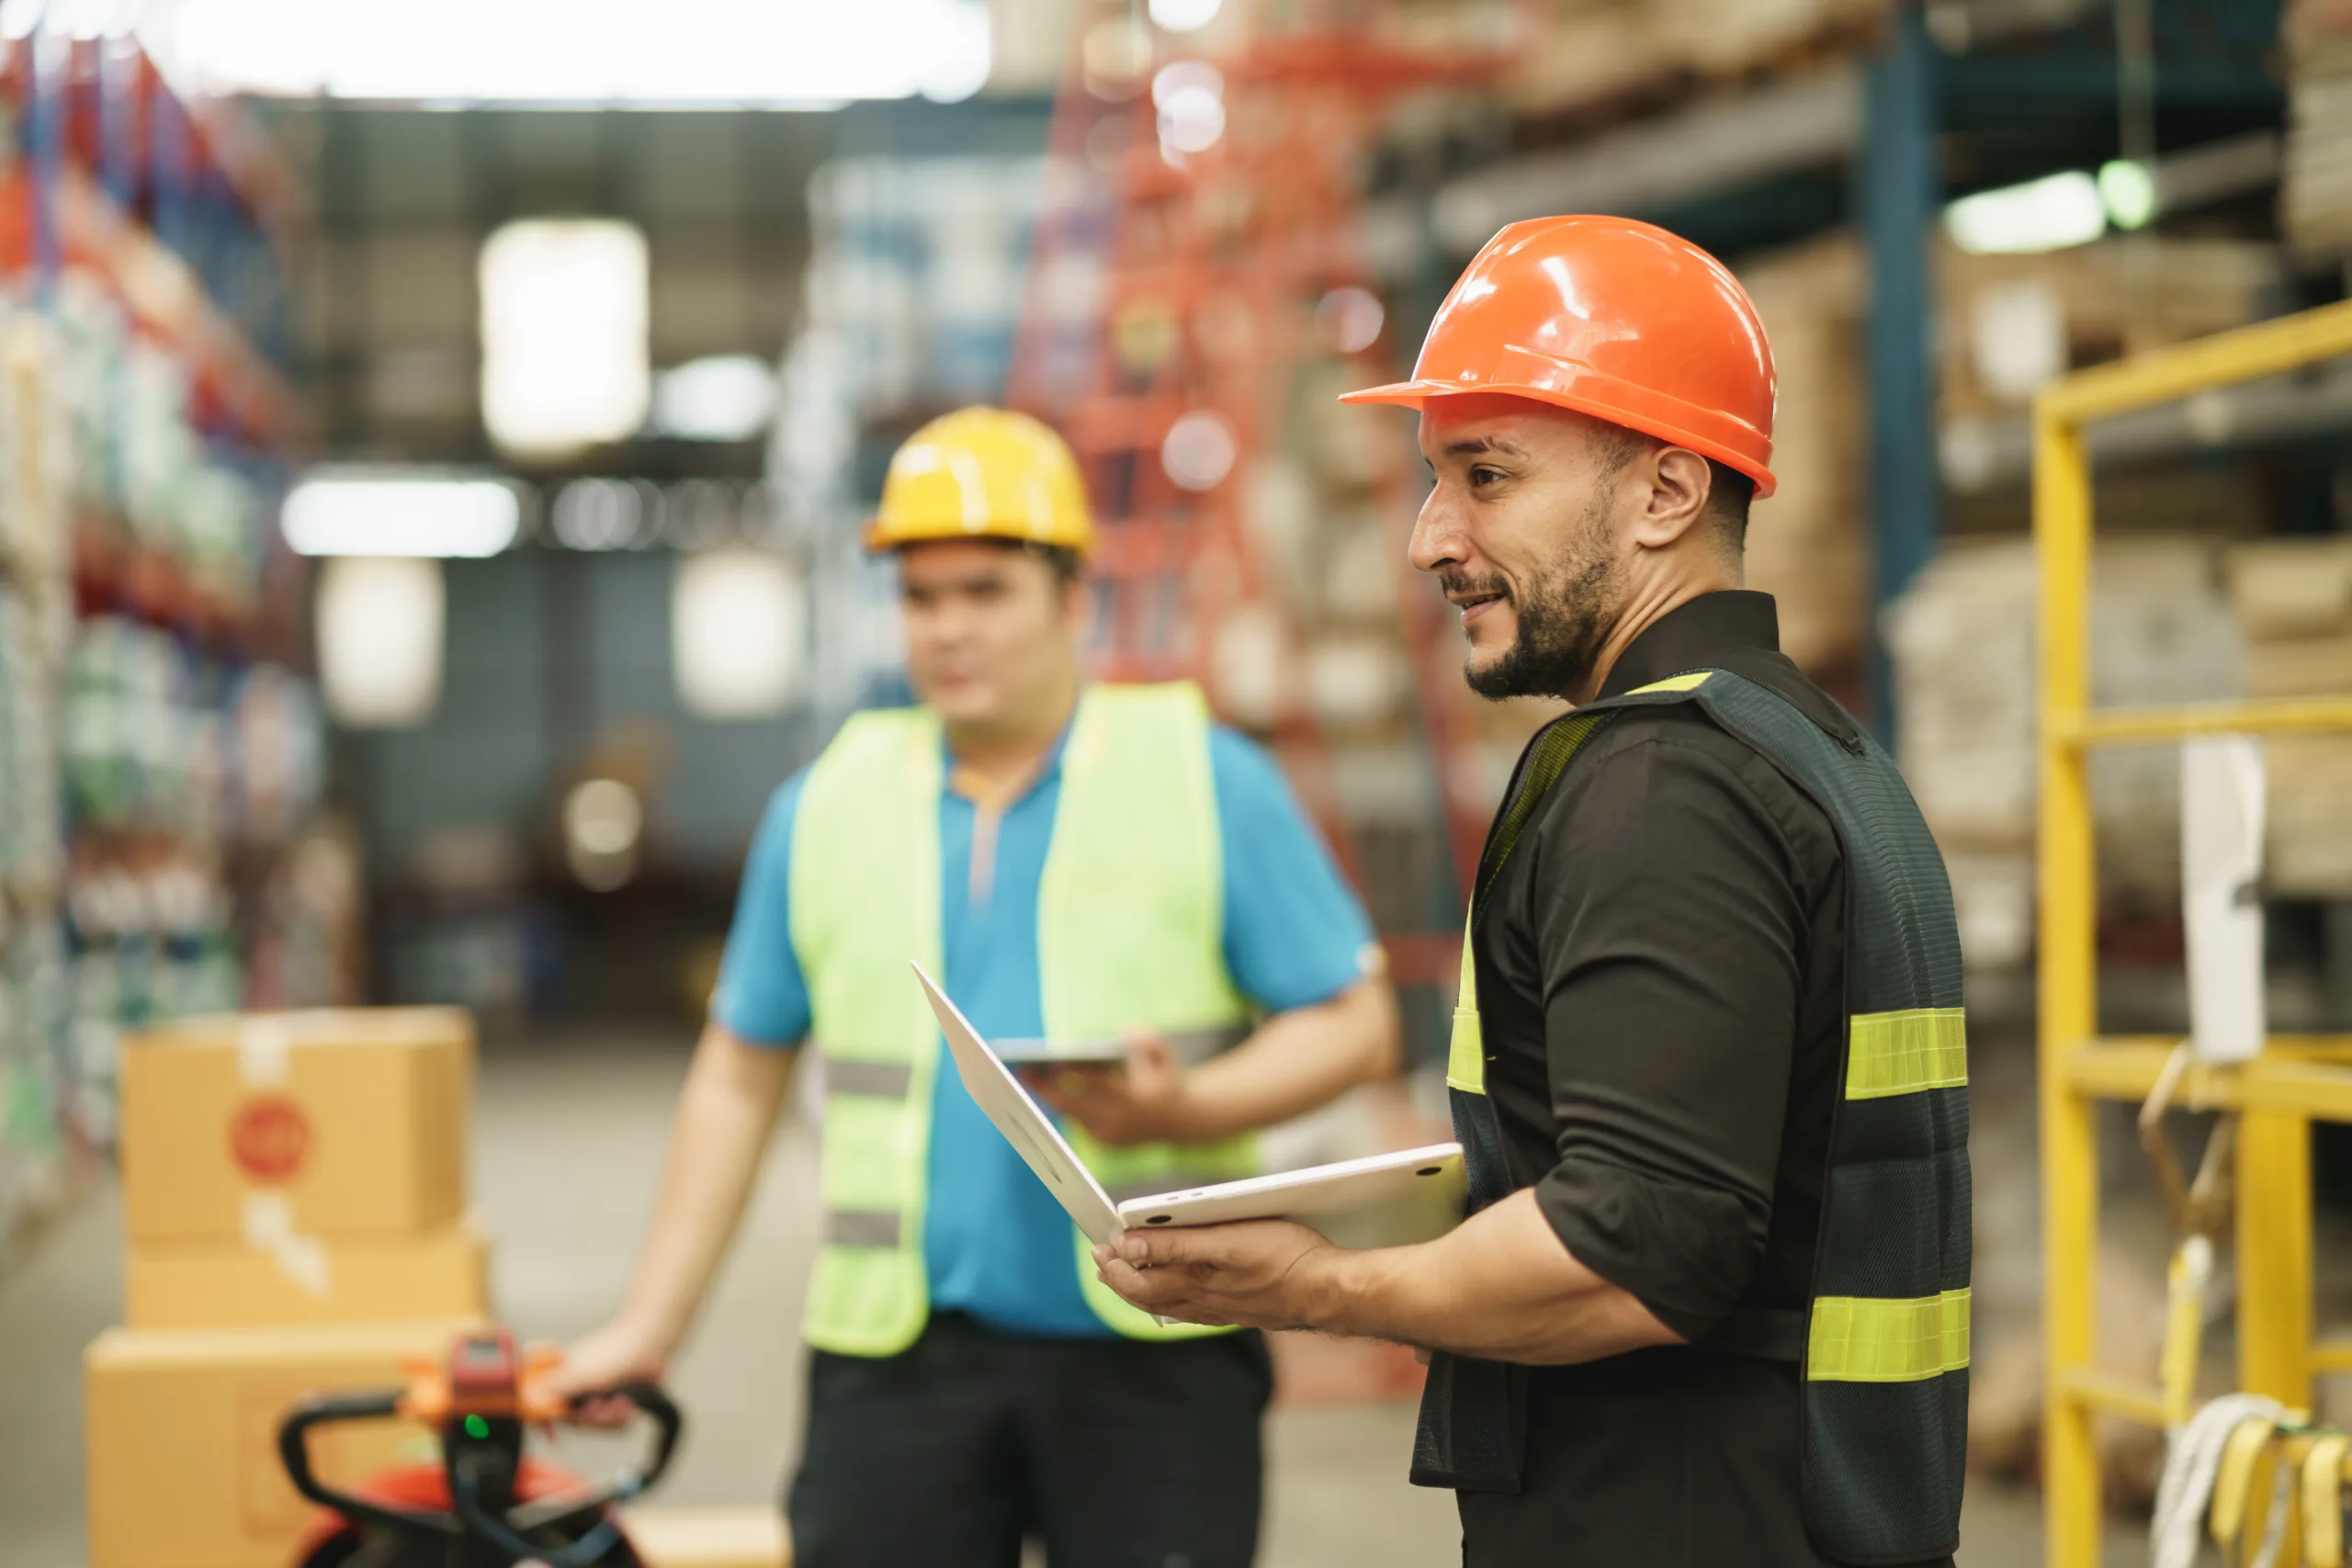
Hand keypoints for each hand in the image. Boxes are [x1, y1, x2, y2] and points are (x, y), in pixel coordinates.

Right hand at [549, 1318, 670, 1428]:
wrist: (649, 1344)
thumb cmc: (614, 1351)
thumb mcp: (583, 1373)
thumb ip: (558, 1388)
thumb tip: (532, 1397)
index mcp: (565, 1380)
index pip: (547, 1406)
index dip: (546, 1422)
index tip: (552, 1435)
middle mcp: (580, 1390)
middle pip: (574, 1422)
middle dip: (588, 1419)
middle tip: (599, 1407)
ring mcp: (600, 1397)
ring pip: (596, 1426)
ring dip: (608, 1418)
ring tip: (618, 1402)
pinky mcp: (619, 1404)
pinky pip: (615, 1424)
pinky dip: (622, 1417)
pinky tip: (628, 1404)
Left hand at [1024, 1031, 1198, 1145]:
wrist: (1181, 1119)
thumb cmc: (1167, 1079)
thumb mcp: (1166, 1054)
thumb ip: (1149, 1041)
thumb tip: (1125, 1032)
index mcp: (1135, 1102)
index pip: (1096, 1086)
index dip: (1071, 1073)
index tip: (1051, 1060)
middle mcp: (1120, 1124)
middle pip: (1073, 1105)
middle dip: (1047, 1088)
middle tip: (1023, 1069)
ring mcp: (1111, 1138)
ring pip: (1072, 1114)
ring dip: (1051, 1095)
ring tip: (1027, 1074)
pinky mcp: (1104, 1144)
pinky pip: (1077, 1121)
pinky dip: (1063, 1104)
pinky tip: (1043, 1087)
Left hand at [1091, 1218, 1339, 1331]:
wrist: (1330, 1292)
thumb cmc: (1286, 1259)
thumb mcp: (1226, 1240)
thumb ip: (1175, 1244)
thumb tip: (1128, 1245)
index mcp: (1193, 1283)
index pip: (1136, 1279)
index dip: (1113, 1264)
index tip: (1098, 1244)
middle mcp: (1202, 1302)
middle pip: (1146, 1296)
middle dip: (1119, 1278)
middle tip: (1102, 1260)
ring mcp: (1220, 1310)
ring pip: (1167, 1306)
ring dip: (1142, 1291)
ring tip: (1128, 1276)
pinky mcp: (1238, 1312)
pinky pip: (1192, 1311)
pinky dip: (1173, 1302)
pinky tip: (1177, 1297)